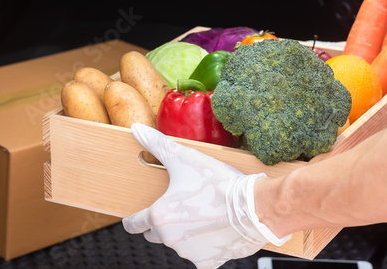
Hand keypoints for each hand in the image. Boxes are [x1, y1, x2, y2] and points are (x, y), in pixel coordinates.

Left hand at [122, 124, 290, 268]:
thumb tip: (136, 129)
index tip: (134, 218)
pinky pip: (200, 256)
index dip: (132, 220)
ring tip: (200, 215)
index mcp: (159, 216)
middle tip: (176, 208)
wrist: (254, 207)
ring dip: (183, 234)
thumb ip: (157, 145)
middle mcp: (169, 239)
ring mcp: (189, 253)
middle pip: (154, 235)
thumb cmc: (218, 182)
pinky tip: (213, 232)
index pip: (133, 225)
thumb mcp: (184, 158)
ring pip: (177, 244)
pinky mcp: (208, 262)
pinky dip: (204, 246)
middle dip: (160, 224)